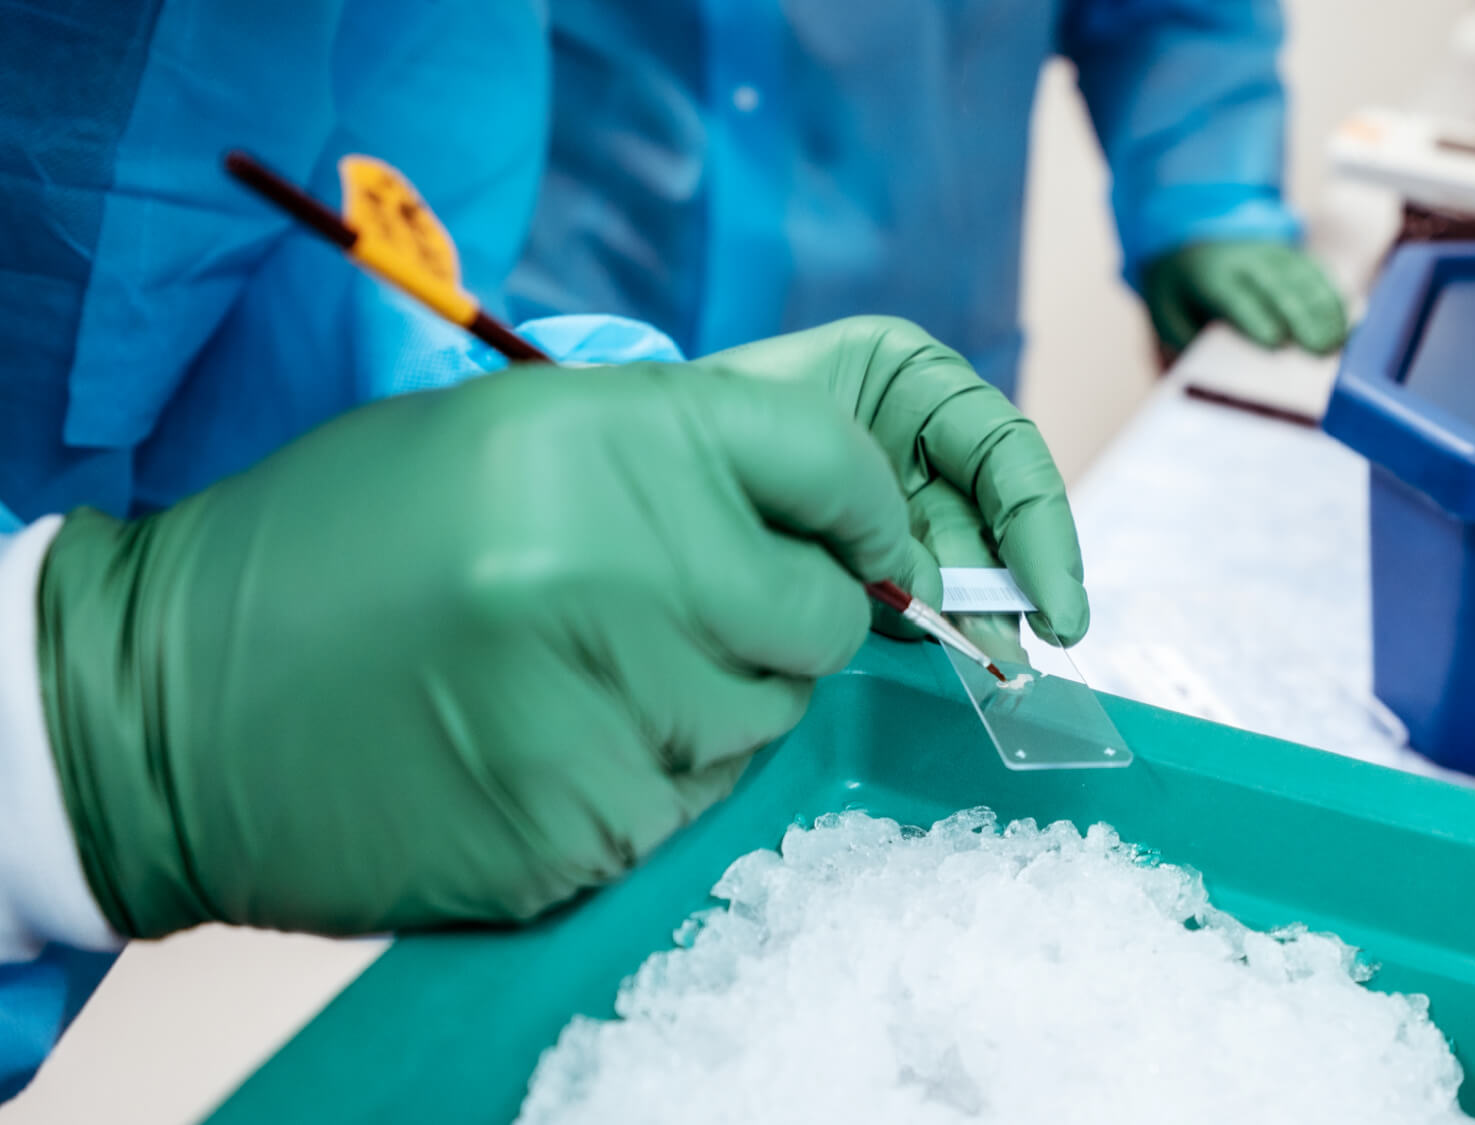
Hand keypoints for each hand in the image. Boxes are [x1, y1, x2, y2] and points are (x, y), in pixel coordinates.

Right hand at [38, 364, 915, 937]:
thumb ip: (670, 463)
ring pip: (767, 718)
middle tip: (703, 617)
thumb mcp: (503, 438)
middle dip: (792, 619)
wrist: (167, 701)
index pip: (829, 458)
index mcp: (602, 441)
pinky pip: (691, 805)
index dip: (868, 507)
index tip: (874, 541)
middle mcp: (622, 569)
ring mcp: (607, 710)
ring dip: (715, 703)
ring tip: (590, 679)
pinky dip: (647, 781)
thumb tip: (825, 522)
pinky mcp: (581, 828)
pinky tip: (547, 748)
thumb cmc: (342, 546)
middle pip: (825, 613)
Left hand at [686, 317, 1088, 651]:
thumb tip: (928, 596)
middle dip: (1014, 584)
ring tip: (993, 662)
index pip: (1004, 448)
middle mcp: (918, 438)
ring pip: (970, 561)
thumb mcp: (793, 439)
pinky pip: (929, 591)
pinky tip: (961, 654)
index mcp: (907, 376)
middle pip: (997, 515)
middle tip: (1020, 651)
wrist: (634, 462)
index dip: (1039, 524)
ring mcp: (901, 499)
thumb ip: (862, 502)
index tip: (1052, 601)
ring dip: (985, 613)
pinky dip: (945, 624)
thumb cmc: (706, 421)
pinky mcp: (878, 554)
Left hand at [1141, 242, 1348, 357]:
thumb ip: (1185, 334)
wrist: (1194, 229)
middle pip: (1280, 288)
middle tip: (1320, 350)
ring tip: (1338, 343)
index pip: (1237, 297)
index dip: (1256, 318)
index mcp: (1213, 275)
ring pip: (1307, 281)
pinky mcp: (1295, 256)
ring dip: (1326, 311)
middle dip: (1302, 318)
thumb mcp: (1166, 306)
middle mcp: (1249, 261)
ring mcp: (1276, 255)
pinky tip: (1347, 323)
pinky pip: (1320, 274)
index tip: (1275, 342)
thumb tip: (1212, 363)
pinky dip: (1335, 297)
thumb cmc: (1182, 284)